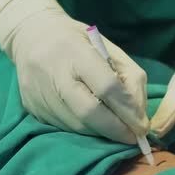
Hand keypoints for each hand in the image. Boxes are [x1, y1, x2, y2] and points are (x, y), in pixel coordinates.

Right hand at [0, 0, 148, 143]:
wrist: (31, 36)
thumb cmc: (79, 41)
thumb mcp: (109, 48)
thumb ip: (130, 78)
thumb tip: (139, 115)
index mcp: (74, 50)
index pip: (106, 87)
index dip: (127, 110)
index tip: (142, 126)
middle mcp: (53, 73)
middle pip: (89, 112)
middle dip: (115, 129)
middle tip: (132, 138)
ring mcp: (39, 93)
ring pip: (78, 125)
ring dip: (102, 132)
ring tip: (115, 128)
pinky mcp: (33, 109)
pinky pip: (66, 128)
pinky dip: (86, 129)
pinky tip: (94, 122)